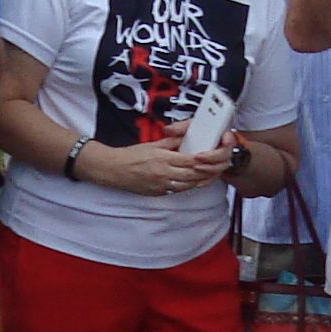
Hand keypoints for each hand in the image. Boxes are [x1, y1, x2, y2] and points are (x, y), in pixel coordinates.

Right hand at [84, 129, 235, 198]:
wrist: (114, 169)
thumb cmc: (131, 155)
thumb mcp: (153, 144)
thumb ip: (172, 142)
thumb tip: (187, 138)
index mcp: (163, 159)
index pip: (191, 160)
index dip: (204, 159)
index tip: (212, 155)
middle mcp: (164, 174)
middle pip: (193, 175)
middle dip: (207, 171)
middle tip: (216, 166)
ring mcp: (162, 185)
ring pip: (188, 185)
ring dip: (200, 180)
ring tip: (209, 174)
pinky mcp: (159, 193)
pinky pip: (178, 190)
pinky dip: (188, 186)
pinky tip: (193, 181)